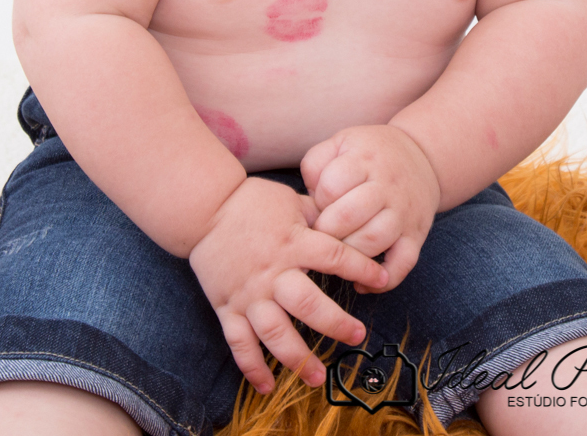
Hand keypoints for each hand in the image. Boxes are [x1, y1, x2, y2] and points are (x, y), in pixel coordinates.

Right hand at [188, 175, 387, 394]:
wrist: (205, 208)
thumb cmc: (252, 201)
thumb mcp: (291, 200)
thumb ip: (319, 215)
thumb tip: (348, 222)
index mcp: (293, 242)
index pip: (335, 258)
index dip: (362, 268)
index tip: (381, 279)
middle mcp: (273, 273)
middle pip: (308, 305)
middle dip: (336, 324)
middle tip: (357, 336)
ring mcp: (249, 294)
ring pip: (275, 332)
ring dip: (298, 358)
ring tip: (319, 377)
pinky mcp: (226, 307)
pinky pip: (239, 343)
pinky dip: (252, 367)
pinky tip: (267, 386)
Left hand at [300, 125, 440, 291]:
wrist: (423, 156)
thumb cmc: (370, 153)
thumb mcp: (341, 142)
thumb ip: (316, 164)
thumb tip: (308, 202)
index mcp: (364, 160)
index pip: (331, 186)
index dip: (318, 201)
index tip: (318, 207)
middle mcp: (387, 185)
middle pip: (349, 215)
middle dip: (326, 231)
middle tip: (321, 235)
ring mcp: (403, 212)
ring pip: (373, 241)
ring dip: (348, 254)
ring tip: (338, 253)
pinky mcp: (416, 235)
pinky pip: (403, 264)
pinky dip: (382, 281)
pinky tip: (362, 284)